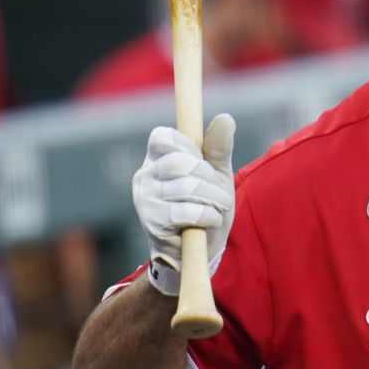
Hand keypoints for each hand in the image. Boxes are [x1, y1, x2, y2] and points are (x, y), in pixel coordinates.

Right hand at [132, 114, 235, 295]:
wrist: (199, 251)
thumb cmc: (206, 206)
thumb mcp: (216, 174)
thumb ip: (218, 148)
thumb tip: (225, 118)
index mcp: (156, 159)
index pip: (163, 136)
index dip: (189, 148)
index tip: (202, 164)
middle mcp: (144, 176)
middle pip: (181, 163)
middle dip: (210, 179)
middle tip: (220, 195)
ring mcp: (145, 200)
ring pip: (187, 187)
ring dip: (214, 200)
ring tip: (216, 209)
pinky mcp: (152, 223)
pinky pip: (187, 212)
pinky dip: (208, 216)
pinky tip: (207, 222)